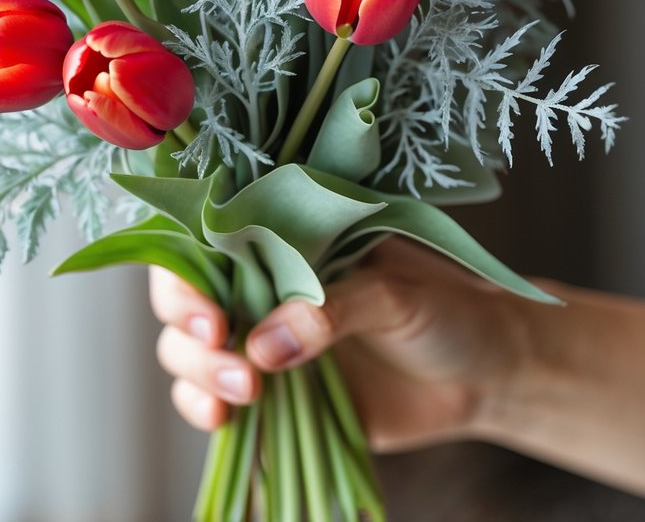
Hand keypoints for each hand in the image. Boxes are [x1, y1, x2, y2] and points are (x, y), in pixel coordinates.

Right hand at [150, 236, 527, 448]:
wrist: (487, 374)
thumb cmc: (446, 309)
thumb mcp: (394, 293)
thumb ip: (330, 310)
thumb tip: (263, 346)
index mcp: (283, 244)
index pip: (207, 248)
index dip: (188, 280)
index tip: (209, 318)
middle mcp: (262, 290)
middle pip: (186, 309)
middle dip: (191, 339)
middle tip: (230, 361)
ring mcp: (266, 346)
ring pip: (192, 359)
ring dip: (199, 380)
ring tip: (243, 399)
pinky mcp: (281, 399)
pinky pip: (225, 408)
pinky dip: (210, 418)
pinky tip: (224, 429)